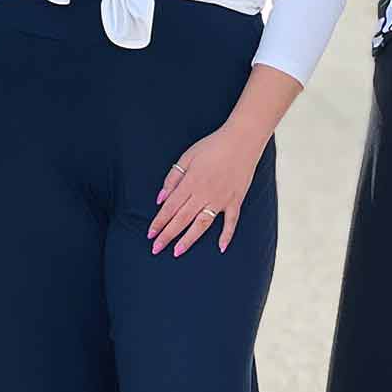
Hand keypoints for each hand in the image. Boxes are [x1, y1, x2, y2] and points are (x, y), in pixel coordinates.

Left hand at [149, 125, 264, 255]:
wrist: (242, 140)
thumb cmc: (212, 146)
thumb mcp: (187, 156)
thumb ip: (173, 178)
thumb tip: (161, 198)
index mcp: (190, 183)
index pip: (170, 207)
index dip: (159, 222)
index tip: (150, 234)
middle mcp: (204, 194)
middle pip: (182, 219)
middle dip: (167, 235)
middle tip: (156, 249)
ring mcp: (221, 199)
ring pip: (202, 224)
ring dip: (189, 240)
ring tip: (177, 252)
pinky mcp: (236, 200)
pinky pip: (231, 221)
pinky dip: (227, 235)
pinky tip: (221, 248)